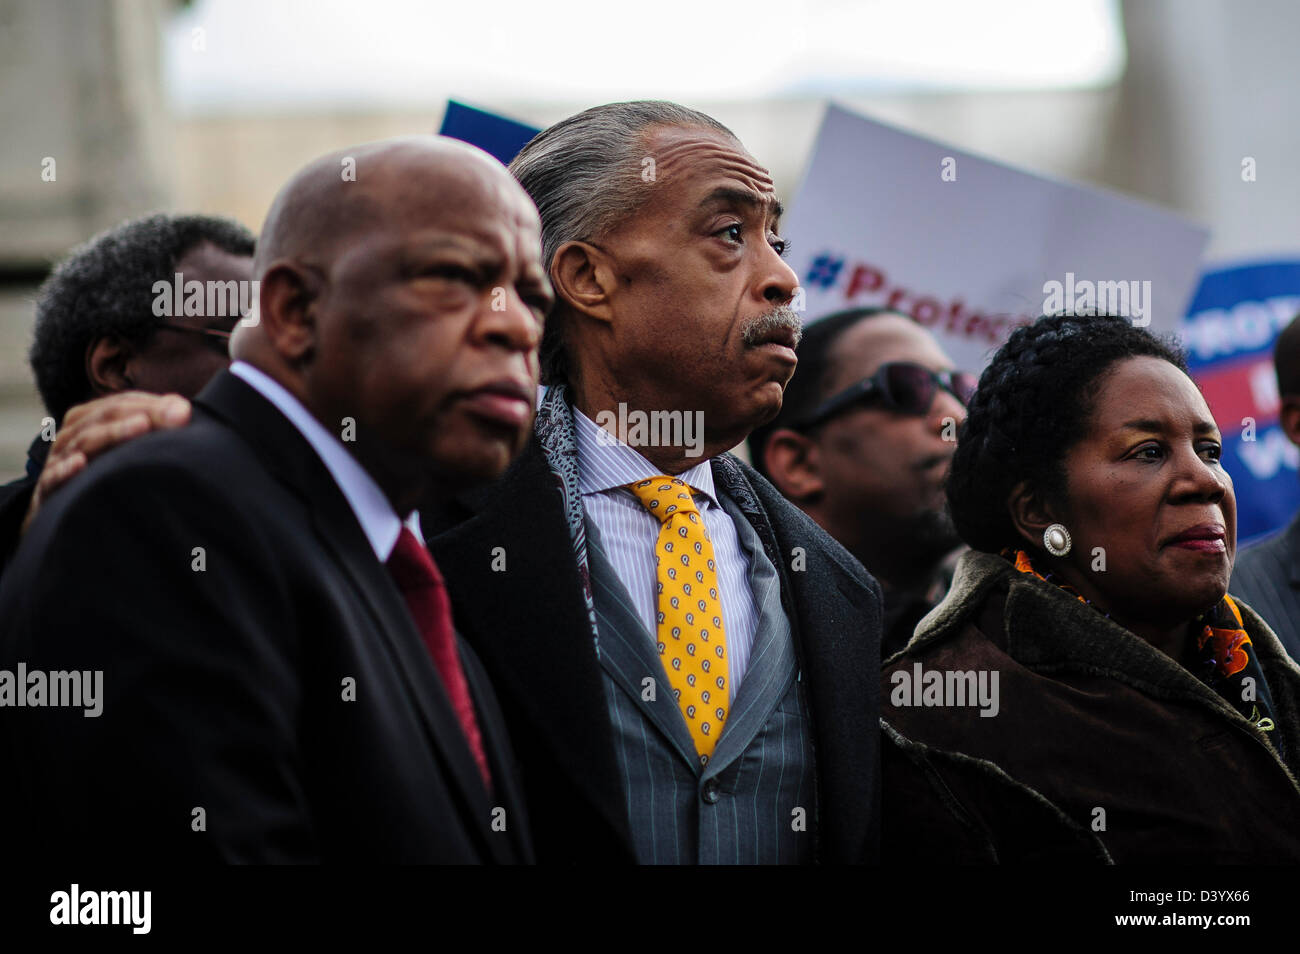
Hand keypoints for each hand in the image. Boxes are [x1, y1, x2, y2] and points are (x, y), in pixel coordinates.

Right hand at [21, 392, 191, 535]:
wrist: (61, 512)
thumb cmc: (100, 472)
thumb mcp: (122, 448)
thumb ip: (152, 426)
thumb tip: (184, 410)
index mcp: (88, 420)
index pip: (120, 404)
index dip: (152, 404)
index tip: (183, 410)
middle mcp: (72, 435)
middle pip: (106, 417)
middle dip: (142, 413)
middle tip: (174, 416)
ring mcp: (58, 460)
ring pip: (85, 441)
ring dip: (113, 433)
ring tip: (142, 426)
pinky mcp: (47, 488)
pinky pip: (53, 476)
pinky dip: (65, 469)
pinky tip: (80, 464)